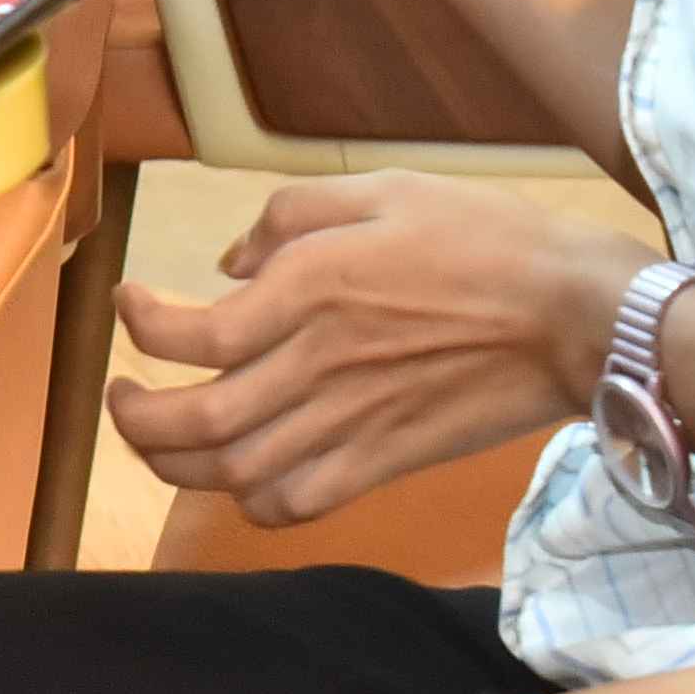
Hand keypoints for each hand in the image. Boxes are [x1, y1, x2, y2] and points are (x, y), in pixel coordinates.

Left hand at [108, 171, 644, 529]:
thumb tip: (231, 262)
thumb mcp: (382, 189)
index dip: (140, 326)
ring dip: (177, 466)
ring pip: (234, 475)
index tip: (131, 305)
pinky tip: (239, 476)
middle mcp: (317, 367)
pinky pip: (298, 504)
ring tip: (158, 438)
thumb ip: (291, 216)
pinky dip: (251, 501)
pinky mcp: (385, 463)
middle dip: (136, 418)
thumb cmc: (486, 240)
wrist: (575, 318)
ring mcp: (351, 425)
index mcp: (309, 291)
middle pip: (196, 424)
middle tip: (119, 394)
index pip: (189, 334)